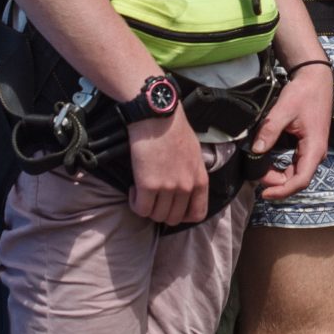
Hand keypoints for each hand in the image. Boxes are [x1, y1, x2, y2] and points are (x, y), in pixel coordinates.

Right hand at [126, 108, 209, 227]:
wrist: (157, 115)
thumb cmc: (174, 128)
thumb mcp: (194, 153)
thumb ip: (192, 173)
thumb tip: (184, 186)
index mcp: (200, 179)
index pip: (198, 214)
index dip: (183, 216)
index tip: (172, 208)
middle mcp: (186, 187)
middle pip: (174, 218)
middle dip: (162, 212)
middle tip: (153, 199)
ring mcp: (168, 188)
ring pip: (157, 216)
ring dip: (147, 208)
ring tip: (142, 192)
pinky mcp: (148, 185)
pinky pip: (141, 209)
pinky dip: (135, 203)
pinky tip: (133, 189)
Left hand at [253, 60, 333, 199]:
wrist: (314, 79)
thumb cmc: (303, 93)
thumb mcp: (283, 110)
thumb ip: (270, 131)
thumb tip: (256, 150)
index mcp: (314, 148)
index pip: (301, 180)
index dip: (283, 191)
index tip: (264, 193)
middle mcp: (316, 153)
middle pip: (297, 179)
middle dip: (277, 183)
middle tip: (256, 177)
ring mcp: (312, 150)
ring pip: (295, 173)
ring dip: (278, 176)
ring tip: (259, 171)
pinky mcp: (307, 146)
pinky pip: (295, 164)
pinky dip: (281, 168)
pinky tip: (268, 164)